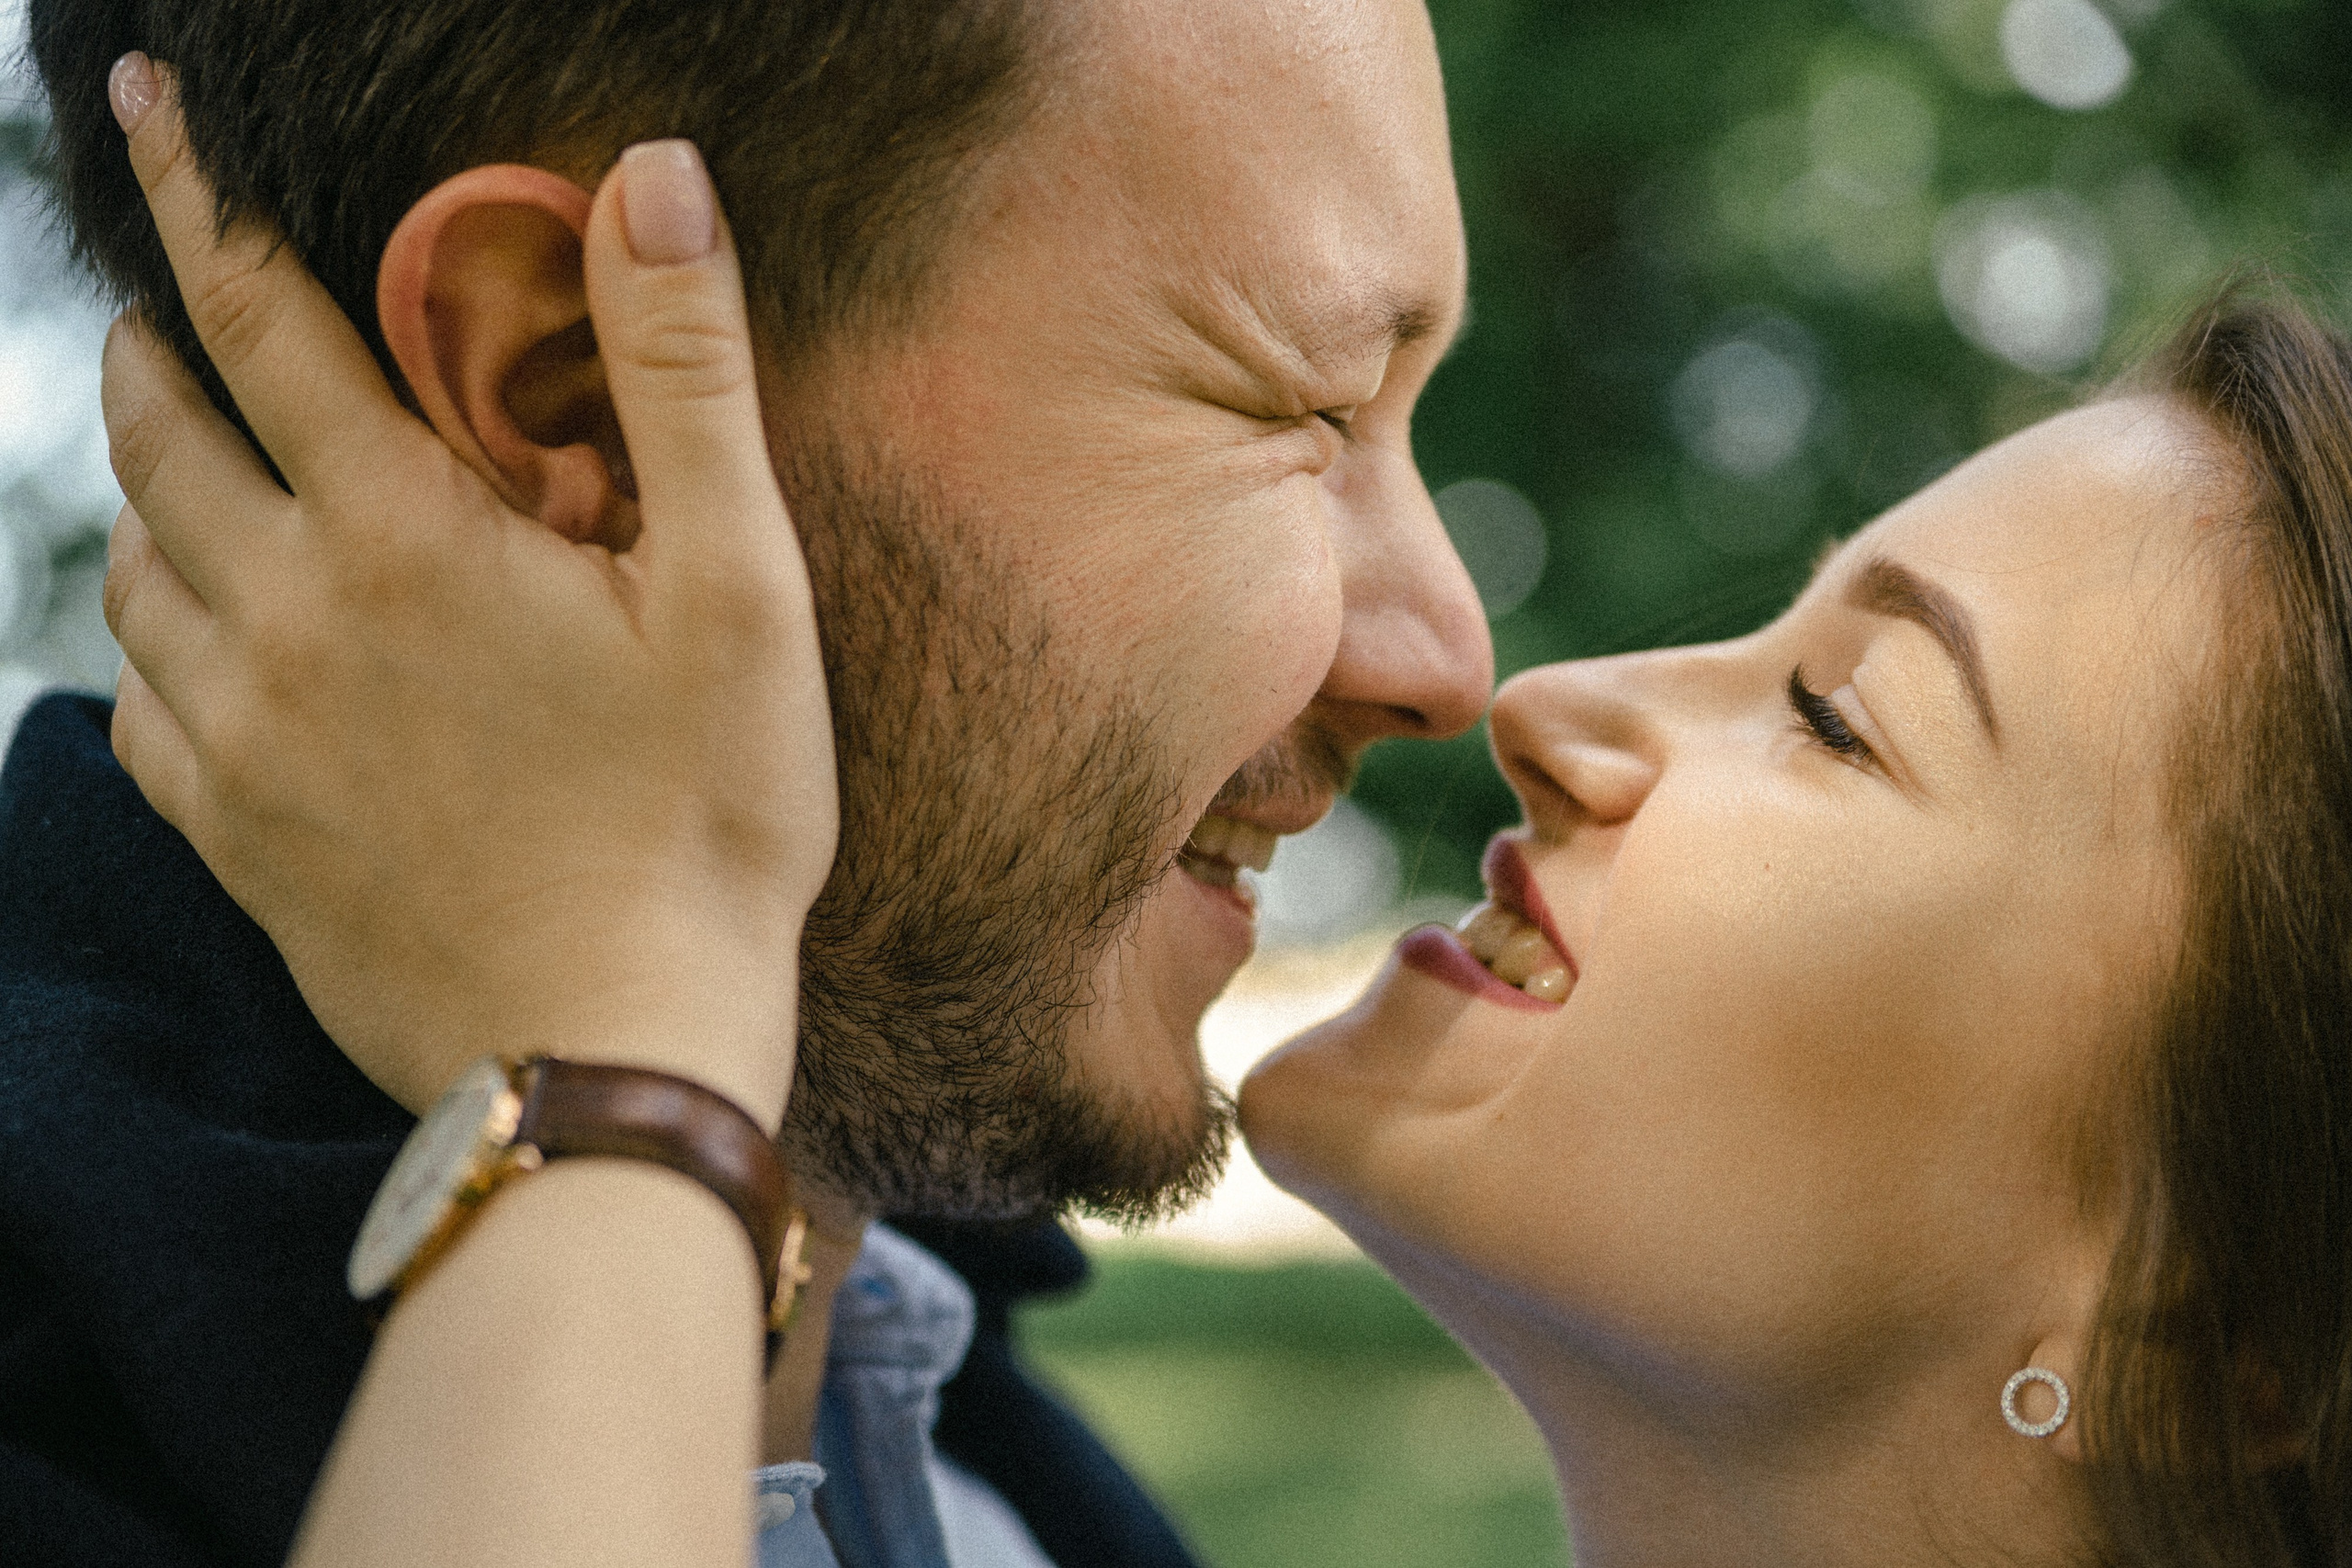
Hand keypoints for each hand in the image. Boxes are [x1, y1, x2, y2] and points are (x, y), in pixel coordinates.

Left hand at [100, 83, 834, 1128]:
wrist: (615, 1050)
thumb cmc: (703, 823)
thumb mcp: (740, 589)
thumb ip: (684, 375)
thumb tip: (651, 177)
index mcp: (400, 534)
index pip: (255, 317)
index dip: (197, 200)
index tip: (148, 115)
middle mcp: (286, 618)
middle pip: (157, 434)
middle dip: (152, 344)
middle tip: (168, 306)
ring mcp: (245, 737)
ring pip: (133, 568)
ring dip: (148, 490)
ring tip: (191, 466)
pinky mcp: (235, 839)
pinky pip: (139, 706)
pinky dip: (151, 641)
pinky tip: (199, 645)